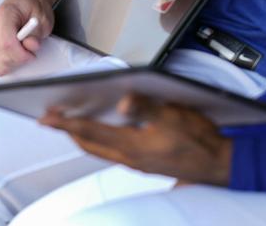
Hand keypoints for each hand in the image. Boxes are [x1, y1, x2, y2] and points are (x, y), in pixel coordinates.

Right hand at [0, 0, 55, 75]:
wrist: (26, 1)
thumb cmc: (32, 7)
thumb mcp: (43, 18)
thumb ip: (37, 34)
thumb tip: (31, 45)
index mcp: (4, 14)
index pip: (7, 44)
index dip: (21, 55)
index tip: (31, 54)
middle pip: (1, 57)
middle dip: (19, 60)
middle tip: (28, 50)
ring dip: (12, 63)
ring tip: (20, 50)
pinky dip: (5, 64)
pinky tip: (13, 54)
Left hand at [41, 93, 232, 185]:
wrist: (220, 163)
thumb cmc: (197, 138)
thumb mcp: (172, 115)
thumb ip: (146, 108)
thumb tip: (121, 102)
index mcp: (132, 147)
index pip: (90, 133)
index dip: (65, 124)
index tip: (45, 118)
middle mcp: (129, 158)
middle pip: (89, 144)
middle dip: (67, 130)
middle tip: (49, 117)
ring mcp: (136, 162)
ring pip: (99, 149)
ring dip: (81, 135)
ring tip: (67, 121)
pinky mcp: (144, 162)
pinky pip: (112, 150)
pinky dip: (98, 139)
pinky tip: (99, 128)